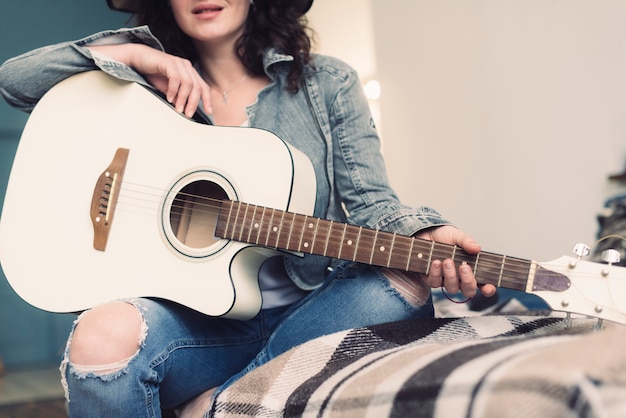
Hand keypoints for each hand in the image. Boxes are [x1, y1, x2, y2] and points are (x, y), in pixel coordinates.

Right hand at [89, 44, 211, 117]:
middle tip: (188, 114)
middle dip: (194, 103)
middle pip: (197, 87)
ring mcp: (179, 63)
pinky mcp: (169, 62)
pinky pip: (176, 79)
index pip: (203, 86)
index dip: (207, 99)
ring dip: (183, 98)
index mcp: (189, 72)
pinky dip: (174, 90)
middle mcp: (187, 66)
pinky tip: (169, 98)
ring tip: (178, 108)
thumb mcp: (169, 88)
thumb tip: (185, 109)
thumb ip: (178, 96)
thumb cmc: (153, 73)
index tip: (209, 111)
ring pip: (189, 84)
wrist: (138, 58)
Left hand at [415, 225, 496, 297]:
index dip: (488, 289)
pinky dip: (436, 273)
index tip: (488, 287)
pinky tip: (436, 262)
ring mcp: (446, 280)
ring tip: (447, 261)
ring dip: (450, 275)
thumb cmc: (444, 237)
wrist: (426, 233)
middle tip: (464, 267)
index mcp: (471, 269)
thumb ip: (467, 241)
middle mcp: (460, 278)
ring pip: (452, 288)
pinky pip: (435, 282)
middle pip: (468, 290)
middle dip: (468, 281)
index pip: (483, 284)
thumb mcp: (457, 235)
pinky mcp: (432, 279)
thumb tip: (477, 248)